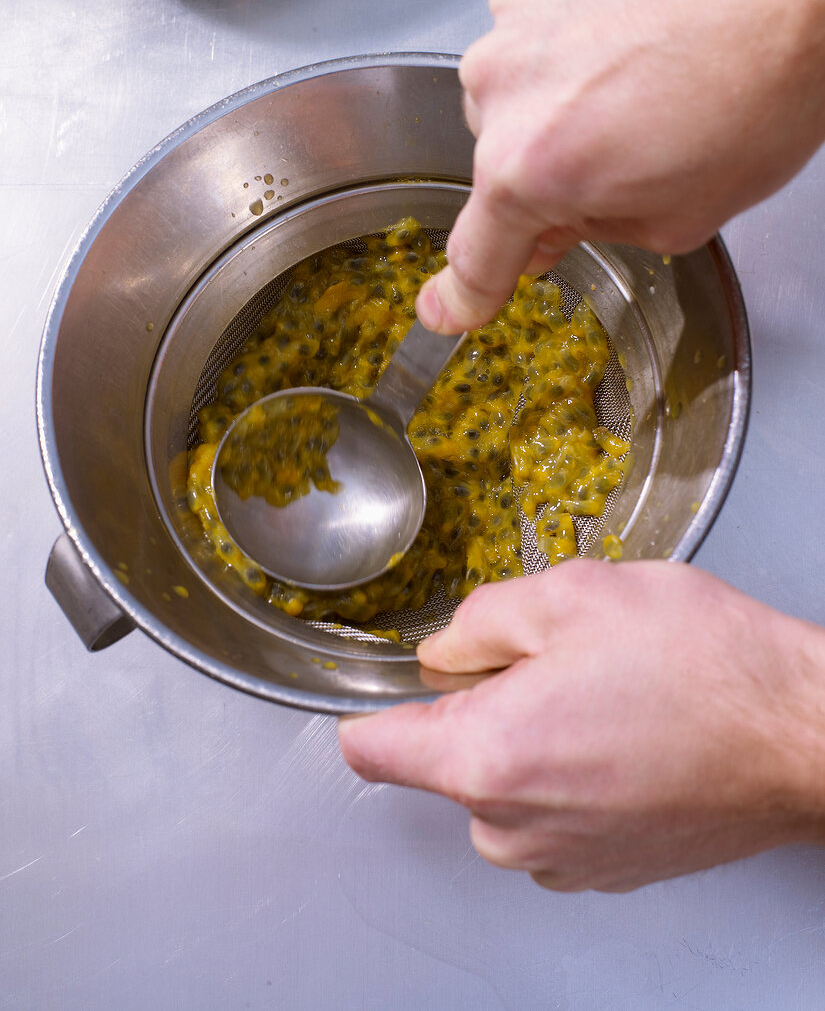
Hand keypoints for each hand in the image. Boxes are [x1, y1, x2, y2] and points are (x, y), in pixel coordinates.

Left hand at [338, 561, 824, 891]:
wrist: (799, 734)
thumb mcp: (570, 596)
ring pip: (501, 786)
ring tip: (604, 699)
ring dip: (531, 740)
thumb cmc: (702, 667)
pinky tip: (626, 737)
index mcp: (487, 756)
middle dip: (481, 706)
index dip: (374, 704)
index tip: (396, 684)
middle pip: (446, 759)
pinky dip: (569, 775)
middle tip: (555, 665)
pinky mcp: (603, 869)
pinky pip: (549, 815)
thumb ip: (477, 622)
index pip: (368, 748)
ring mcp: (560, 858)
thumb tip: (441, 653)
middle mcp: (512, 827)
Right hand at [416, 0, 824, 331]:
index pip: (478, 251)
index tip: (449, 308)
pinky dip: (586, 19)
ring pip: (520, 74)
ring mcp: (520, 3)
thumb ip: (595, 231)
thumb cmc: (769, 81)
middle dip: (551, 160)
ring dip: (567, 83)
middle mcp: (503, 82)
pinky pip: (546, 7)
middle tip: (630, 141)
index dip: (467, 291)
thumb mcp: (684, 211)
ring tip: (650, 66)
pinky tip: (647, 14)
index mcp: (531, 166)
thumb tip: (550, 229)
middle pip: (502, 152)